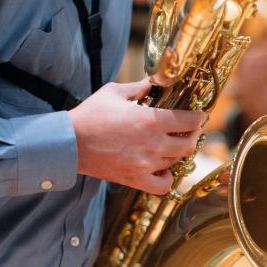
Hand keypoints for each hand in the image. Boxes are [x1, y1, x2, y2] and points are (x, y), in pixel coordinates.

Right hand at [68, 79, 206, 194]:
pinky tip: (162, 167)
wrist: (68, 143)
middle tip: (188, 129)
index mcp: (151, 121)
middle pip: (189, 144)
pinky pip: (163, 186)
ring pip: (176, 161)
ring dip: (177, 152)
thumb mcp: (116, 92)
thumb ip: (141, 87)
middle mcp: (153, 144)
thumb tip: (157, 81)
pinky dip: (167, 178)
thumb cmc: (91, 114)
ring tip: (170, 143)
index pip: (190, 121)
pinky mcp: (135, 179)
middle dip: (192, 134)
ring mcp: (145, 165)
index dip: (198, 117)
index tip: (197, 115)